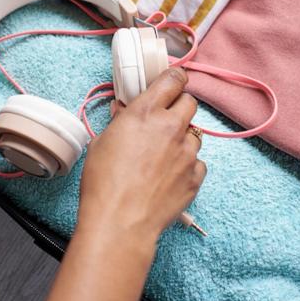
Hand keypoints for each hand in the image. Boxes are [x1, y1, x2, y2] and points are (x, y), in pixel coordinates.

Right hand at [78, 67, 204, 240]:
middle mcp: (171, 128)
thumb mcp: (102, 143)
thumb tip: (125, 111)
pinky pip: (198, 162)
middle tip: (164, 119)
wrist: (120, 221)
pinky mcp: (195, 176)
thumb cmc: (104, 183)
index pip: (173, 79)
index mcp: (146, 113)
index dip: (174, 78)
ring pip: (195, 133)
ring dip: (182, 138)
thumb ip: (119, 122)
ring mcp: (187, 153)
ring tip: (163, 154)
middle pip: (190, 103)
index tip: (173, 81)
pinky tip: (169, 175)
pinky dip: (187, 165)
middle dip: (179, 107)